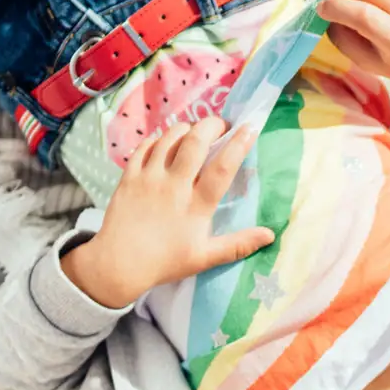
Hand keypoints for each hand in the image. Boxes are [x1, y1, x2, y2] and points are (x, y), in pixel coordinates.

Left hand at [61, 116, 274, 308]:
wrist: (119, 264)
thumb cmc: (166, 262)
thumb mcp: (205, 258)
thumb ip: (238, 245)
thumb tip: (270, 235)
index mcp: (196, 206)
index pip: (222, 168)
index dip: (238, 145)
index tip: (249, 129)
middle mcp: (174, 185)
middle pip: (195, 141)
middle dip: (212, 125)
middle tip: (222, 125)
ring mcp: (149, 177)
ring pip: (170, 137)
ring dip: (186, 129)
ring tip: (195, 133)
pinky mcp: (129, 175)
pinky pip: (146, 145)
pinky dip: (159, 139)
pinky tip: (166, 144)